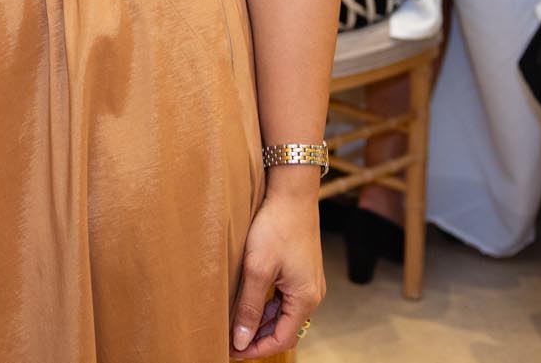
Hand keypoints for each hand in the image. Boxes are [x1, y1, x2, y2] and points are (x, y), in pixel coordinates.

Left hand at [231, 183, 325, 358]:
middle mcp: (312, 294)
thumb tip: (241, 340)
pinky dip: (266, 305)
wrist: (292, 192)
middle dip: (256, 337)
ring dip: (259, 321)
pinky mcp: (301, 271)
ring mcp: (308, 282)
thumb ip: (248, 306)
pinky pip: (284, 298)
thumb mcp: (257, 269)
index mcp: (305, 298)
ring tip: (233, 323)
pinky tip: (246, 301)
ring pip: (283, 314)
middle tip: (228, 339)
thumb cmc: (275, 226)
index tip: (231, 350)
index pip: (281, 340)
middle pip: (283, 329)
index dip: (255, 349)